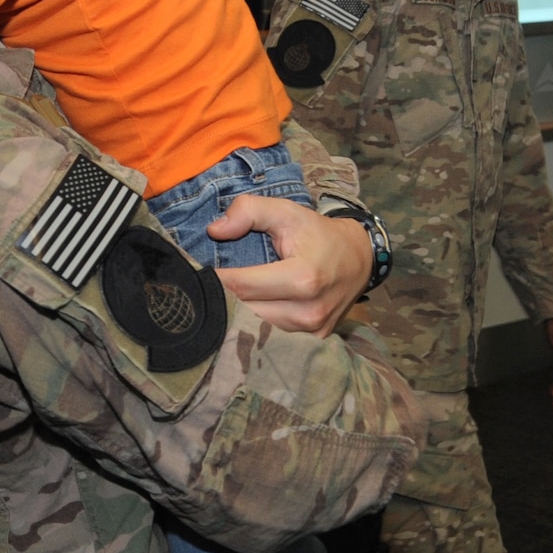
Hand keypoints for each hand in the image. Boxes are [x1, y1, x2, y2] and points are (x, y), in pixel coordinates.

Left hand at [211, 196, 371, 335]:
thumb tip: (214, 230)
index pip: (240, 285)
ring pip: (254, 330)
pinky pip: (271, 338)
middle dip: (220, 299)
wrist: (359, 259)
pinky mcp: (313, 341)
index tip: (193, 273)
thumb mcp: (287, 212)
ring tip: (221, 299)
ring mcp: (312, 331)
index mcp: (303, 278)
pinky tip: (244, 312)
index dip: (212, 280)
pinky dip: (254, 326)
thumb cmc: (318, 234)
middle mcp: (308, 311)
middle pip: (244, 312)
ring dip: (235, 315)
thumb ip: (249, 211)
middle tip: (202, 288)